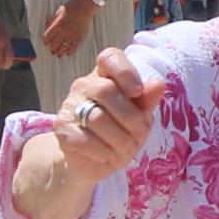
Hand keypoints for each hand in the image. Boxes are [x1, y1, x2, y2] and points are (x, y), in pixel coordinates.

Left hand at [42, 0, 96, 57]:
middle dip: (52, 48)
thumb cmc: (71, 8)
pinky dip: (70, 51)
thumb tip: (46, 27)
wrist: (84, 8)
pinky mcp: (79, 37)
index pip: (47, 37)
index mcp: (57, 25)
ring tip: (58, 54)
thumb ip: (51, 20)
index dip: (45, 40)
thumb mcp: (58, 12)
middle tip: (51, 50)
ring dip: (60, 52)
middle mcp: (64, 32)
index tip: (45, 41)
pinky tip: (68, 53)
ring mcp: (72, 35)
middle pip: (55, 45)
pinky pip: (73, 47)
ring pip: (63, 48)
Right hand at [52, 48, 160, 175]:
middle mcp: (84, 86)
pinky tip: (105, 154)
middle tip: (137, 134)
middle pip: (106, 90)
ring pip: (97, 118)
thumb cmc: (122, 132)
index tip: (137, 92)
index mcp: (106, 76)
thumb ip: (147, 101)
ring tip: (123, 148)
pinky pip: (84, 140)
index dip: (125, 71)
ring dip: (120, 140)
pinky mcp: (61, 129)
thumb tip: (158, 84)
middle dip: (130, 118)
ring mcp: (69, 106)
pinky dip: (102, 152)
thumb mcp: (140, 117)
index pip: (110, 57)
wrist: (96, 161)